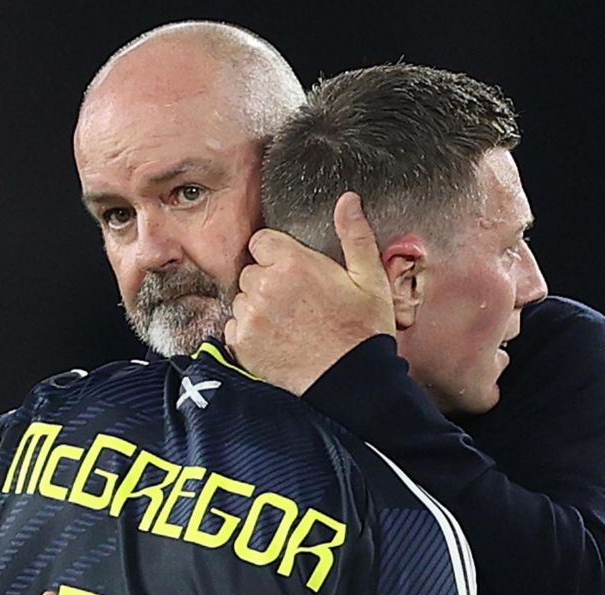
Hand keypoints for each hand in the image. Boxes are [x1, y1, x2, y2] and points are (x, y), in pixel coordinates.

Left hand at [224, 191, 395, 393]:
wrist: (351, 383)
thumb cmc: (363, 332)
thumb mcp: (370, 279)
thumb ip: (354, 235)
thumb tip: (348, 199)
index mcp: (293, 263)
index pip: (262, 243)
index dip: (278, 256)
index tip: (294, 272)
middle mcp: (265, 286)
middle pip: (251, 272)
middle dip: (268, 283)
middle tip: (297, 303)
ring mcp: (250, 316)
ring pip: (242, 300)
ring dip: (258, 308)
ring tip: (288, 325)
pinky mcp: (242, 344)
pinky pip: (234, 327)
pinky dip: (249, 333)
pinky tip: (277, 342)